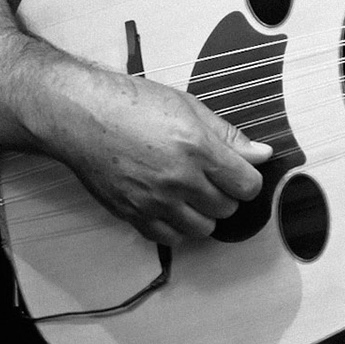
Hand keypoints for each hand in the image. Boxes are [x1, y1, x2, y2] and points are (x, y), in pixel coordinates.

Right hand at [45, 66, 273, 245]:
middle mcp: (178, 180)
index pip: (247, 186)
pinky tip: (174, 208)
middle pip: (227, 208)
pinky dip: (178, 228)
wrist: (83, 117)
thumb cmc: (133, 104)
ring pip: (202, 229)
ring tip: (195, 193)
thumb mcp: (190, 107)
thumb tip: (261, 154)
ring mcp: (154, 201)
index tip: (241, 172)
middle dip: (227, 194)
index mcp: (198, 149)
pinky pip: (169, 238)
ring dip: (205, 214)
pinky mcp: (132, 215)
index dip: (249, 180)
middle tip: (214, 178)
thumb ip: (229, 135)